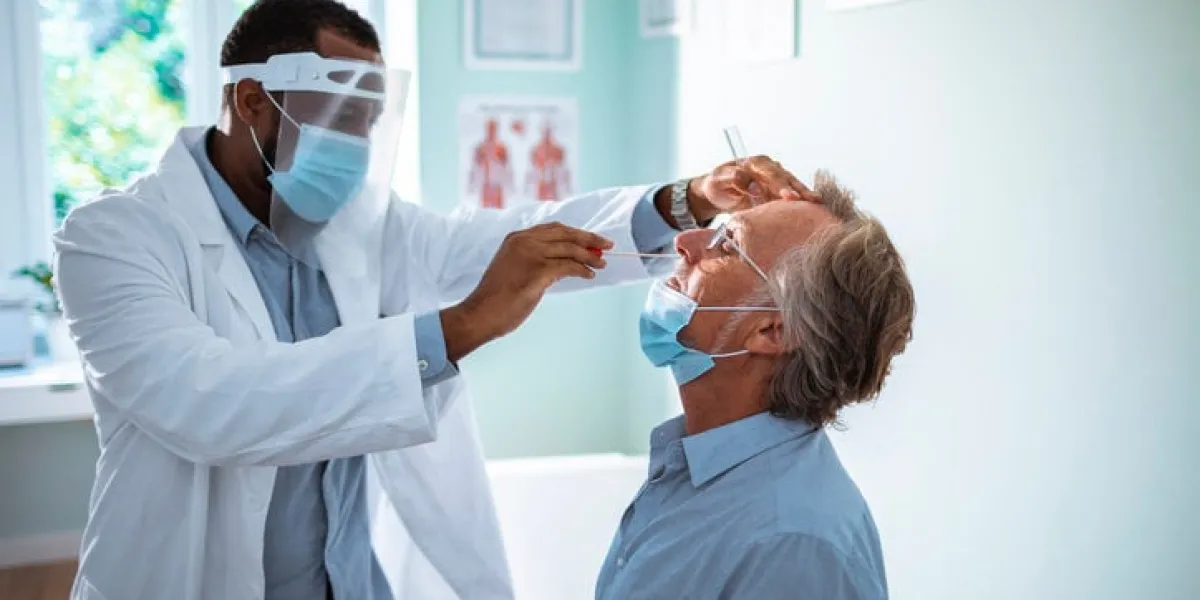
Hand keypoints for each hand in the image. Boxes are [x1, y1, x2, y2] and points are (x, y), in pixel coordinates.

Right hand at [439, 223, 612, 361]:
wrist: (480, 314)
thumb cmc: (497, 298)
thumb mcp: (515, 269)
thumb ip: (536, 261)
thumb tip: (564, 264)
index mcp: (517, 238)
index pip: (554, 228)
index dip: (576, 233)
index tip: (592, 239)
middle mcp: (524, 241)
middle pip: (566, 233)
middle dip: (589, 238)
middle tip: (607, 245)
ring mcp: (531, 254)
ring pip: (570, 249)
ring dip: (589, 256)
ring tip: (601, 264)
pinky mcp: (537, 271)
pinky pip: (568, 266)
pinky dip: (582, 269)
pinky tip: (589, 275)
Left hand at [690, 156, 821, 219]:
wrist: (717, 191)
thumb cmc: (717, 184)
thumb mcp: (719, 179)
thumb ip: (735, 179)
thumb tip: (754, 187)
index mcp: (755, 163)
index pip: (771, 173)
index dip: (780, 185)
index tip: (788, 196)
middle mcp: (769, 169)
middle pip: (786, 178)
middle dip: (798, 190)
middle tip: (809, 200)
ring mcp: (775, 180)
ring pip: (792, 186)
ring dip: (804, 195)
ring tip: (817, 203)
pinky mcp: (777, 193)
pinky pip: (790, 196)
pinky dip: (800, 202)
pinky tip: (812, 208)